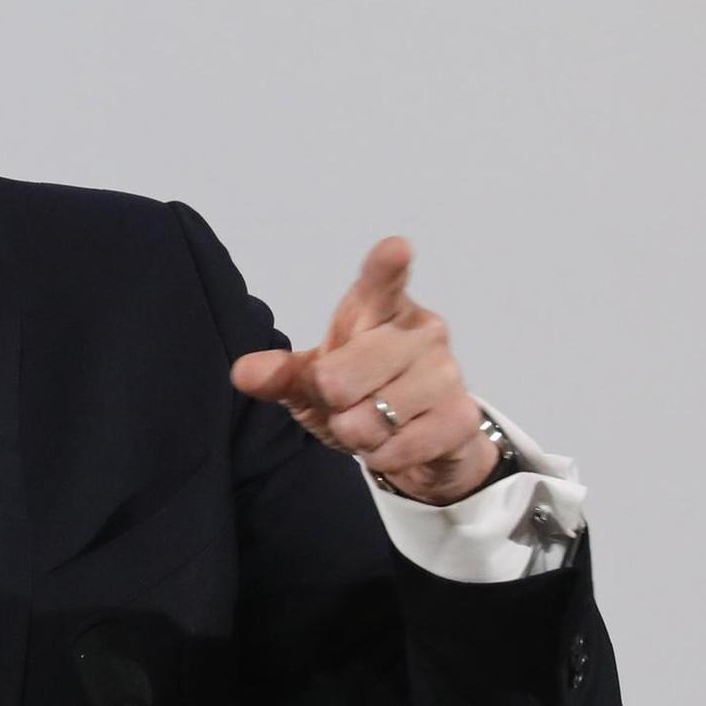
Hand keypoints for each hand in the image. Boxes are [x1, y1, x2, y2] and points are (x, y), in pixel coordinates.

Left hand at [229, 237, 498, 504]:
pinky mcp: (462, 416)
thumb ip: (280, 374)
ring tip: (373, 423)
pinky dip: (383, 456)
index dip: (387, 266)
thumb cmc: (359, 393)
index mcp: (379, 307)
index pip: (382, 281)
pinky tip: (394, 443)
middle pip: (340, 378)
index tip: (396, 249)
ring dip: (357, 434)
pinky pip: (399, 447)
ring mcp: (447, 371)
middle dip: (330, 403)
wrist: (415, 440)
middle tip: (346, 402)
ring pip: (370, 418)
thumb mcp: (311, 381)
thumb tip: (243, 372)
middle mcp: (421, 330)